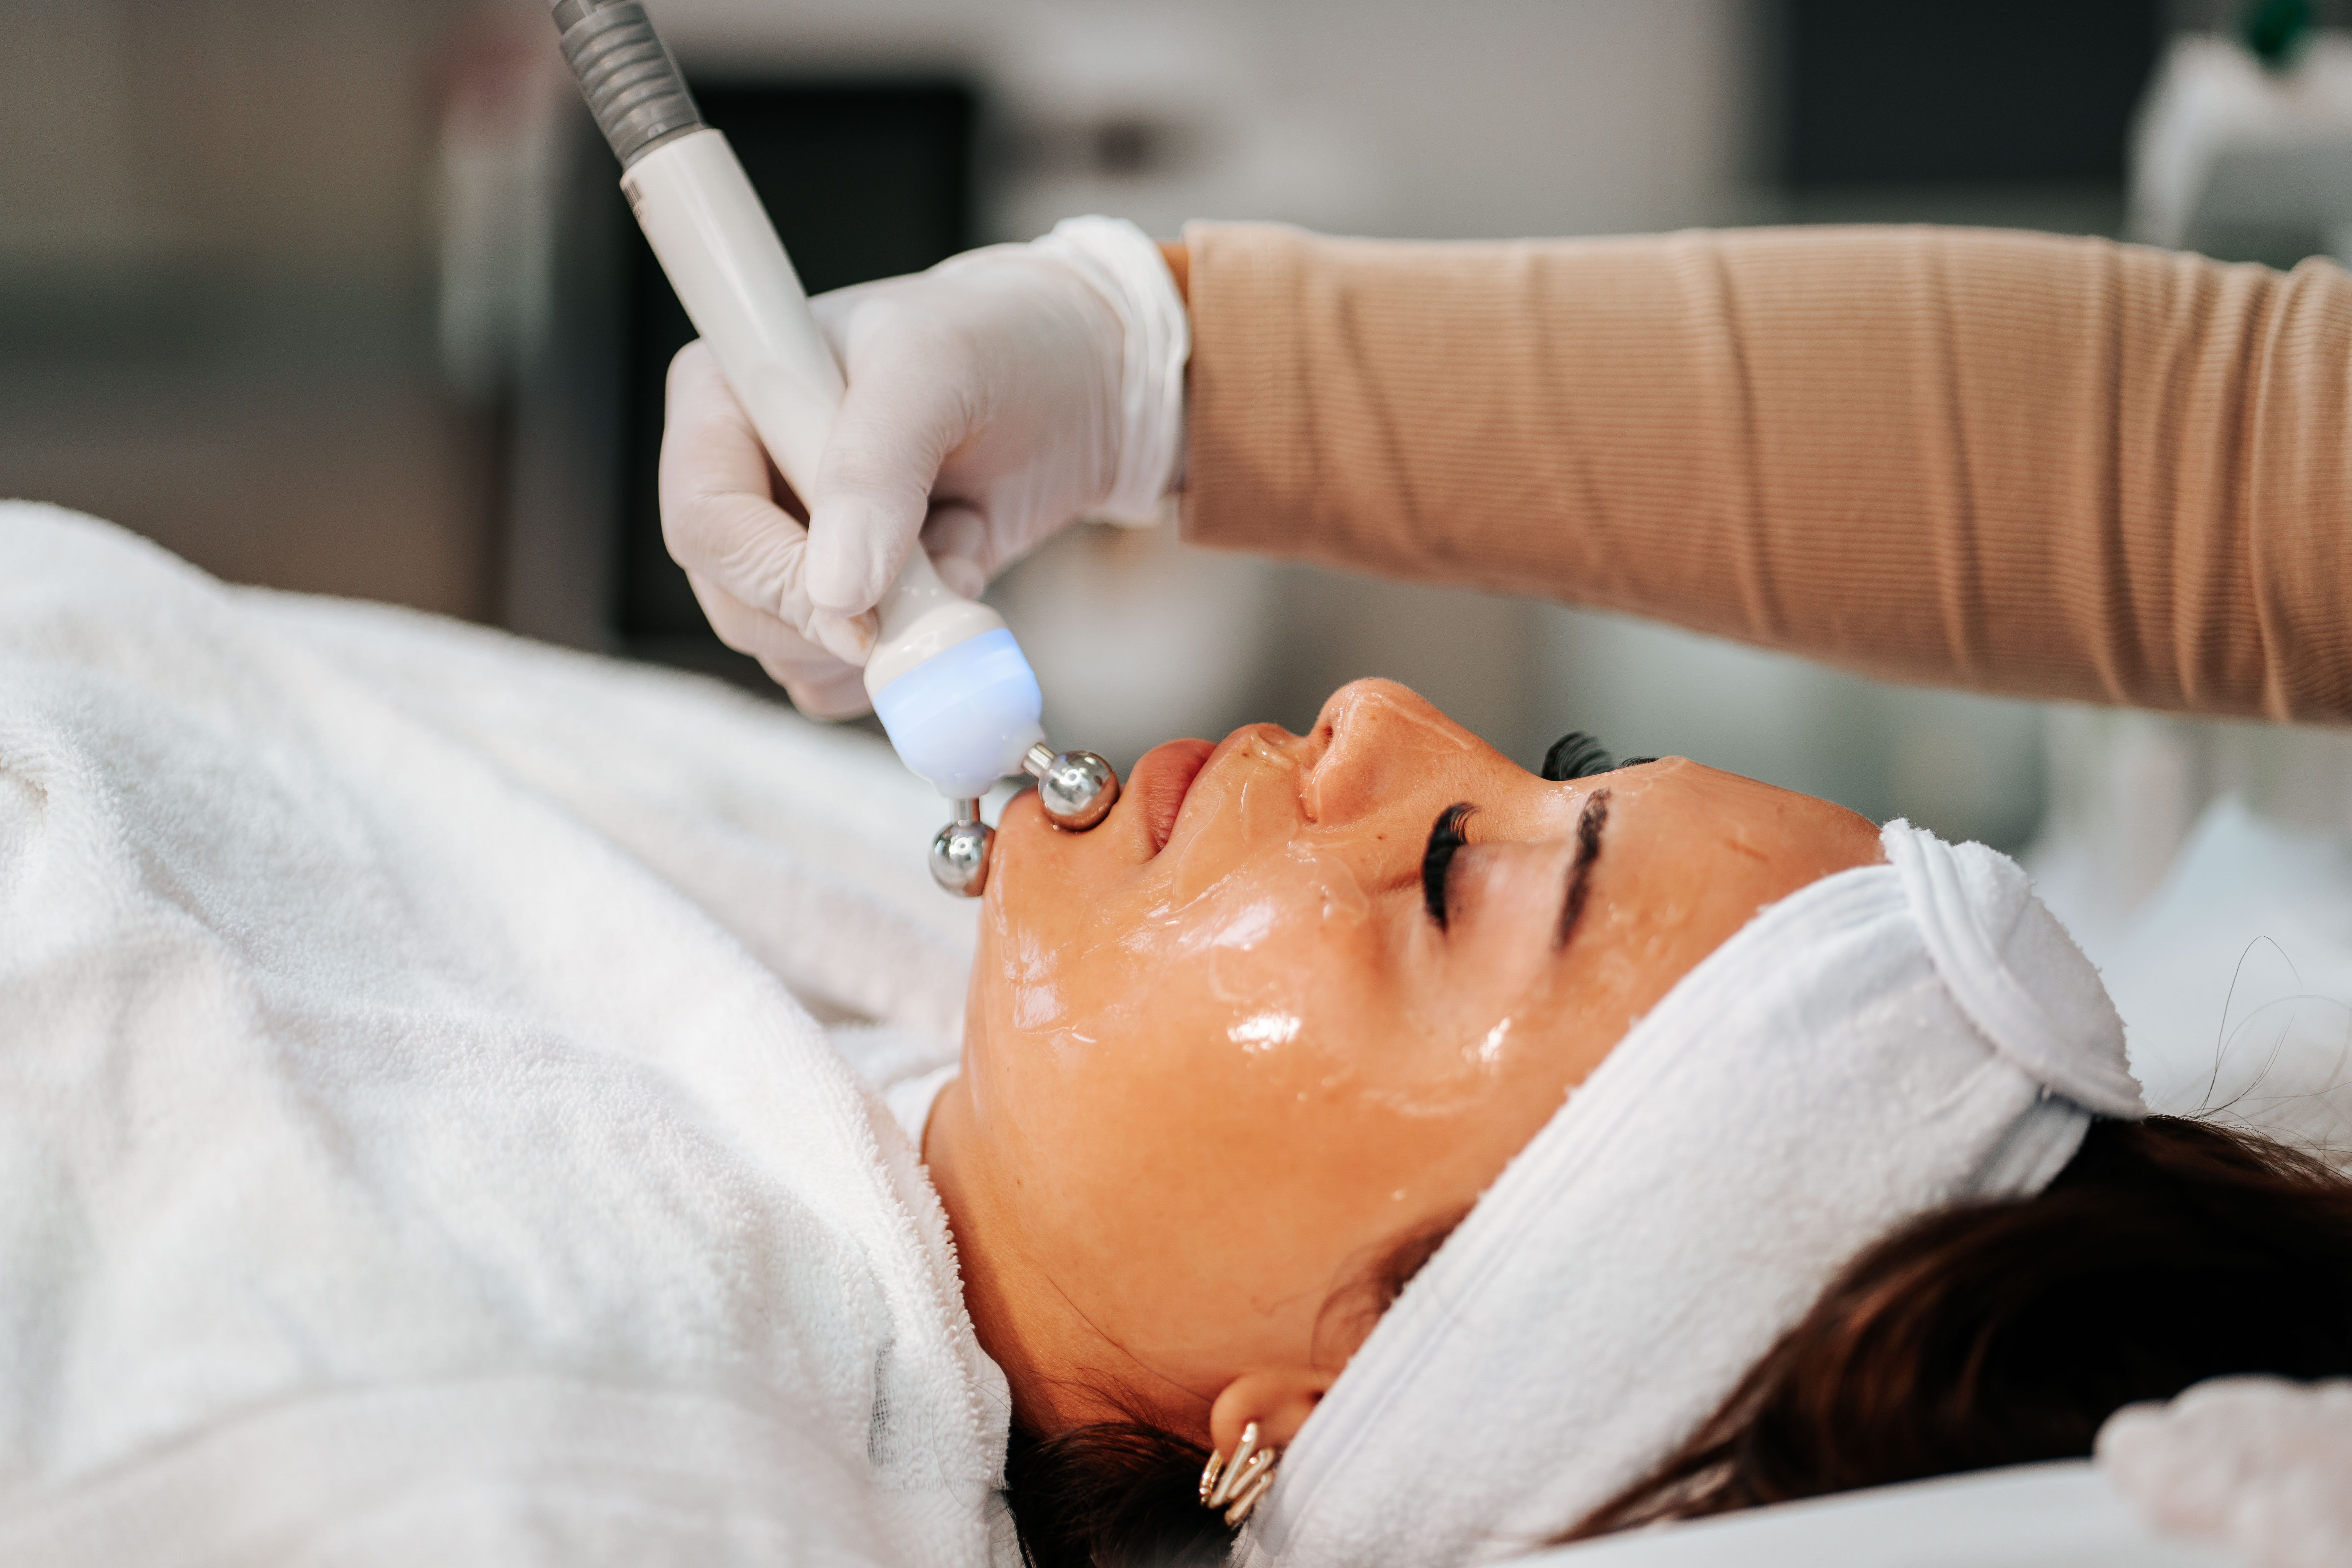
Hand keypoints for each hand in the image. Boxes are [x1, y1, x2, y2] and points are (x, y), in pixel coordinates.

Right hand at [656, 218, 1187, 714]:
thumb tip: (836, 590)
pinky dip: (903, 658)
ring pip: (786, 651)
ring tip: (957, 555)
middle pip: (735, 600)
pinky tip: (954, 583)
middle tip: (936, 578)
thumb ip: (876, 468)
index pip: (705, 518)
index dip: (773, 575)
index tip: (861, 603)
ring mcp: (792, 545)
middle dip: (839, 618)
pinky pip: (837, 678)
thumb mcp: (938, 369)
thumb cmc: (1004, 344)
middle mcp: (746, 476)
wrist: (1083, 389)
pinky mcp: (844, 600)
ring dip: (885, 636)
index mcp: (729, 395)